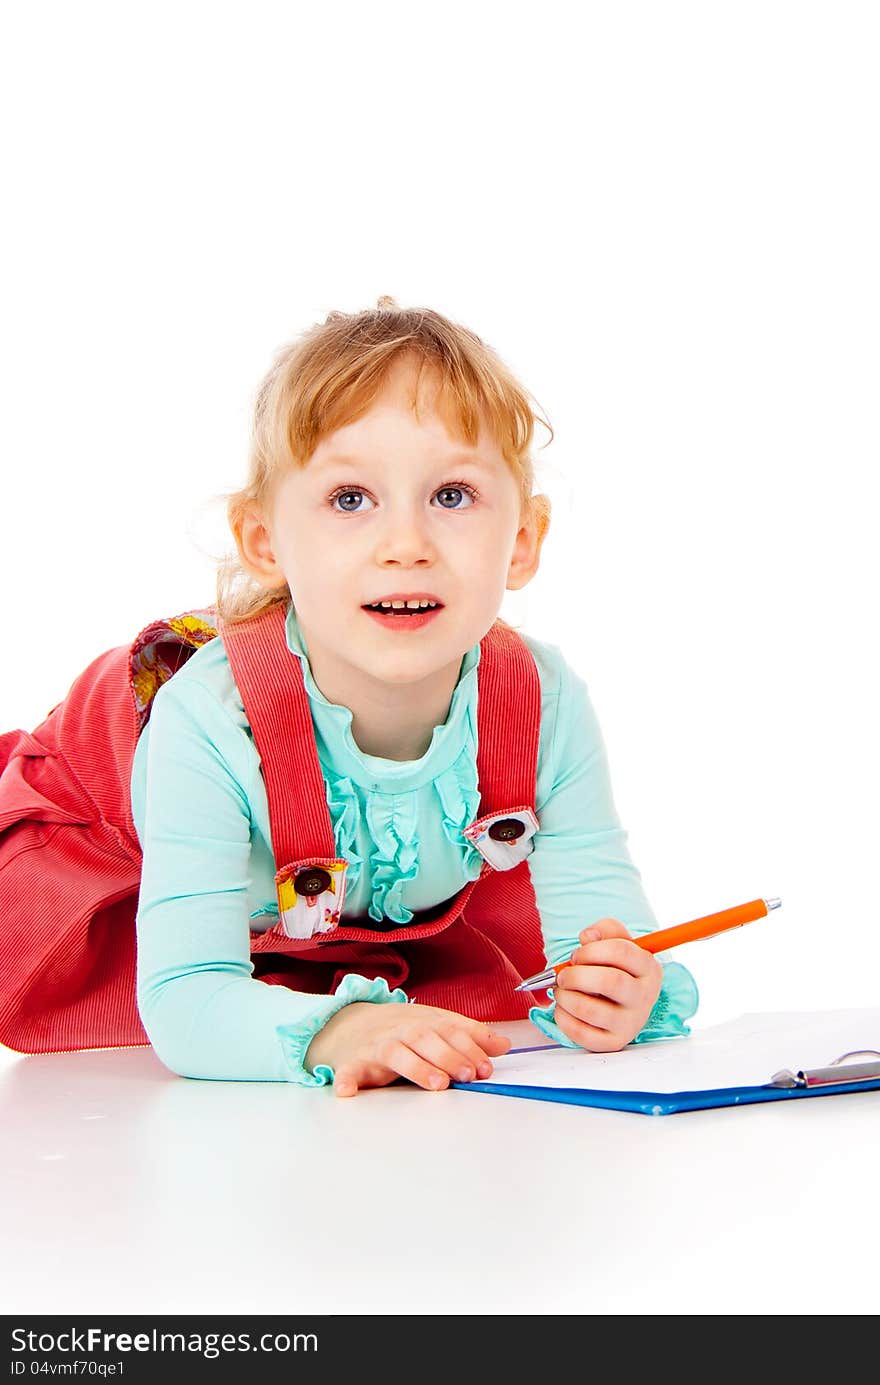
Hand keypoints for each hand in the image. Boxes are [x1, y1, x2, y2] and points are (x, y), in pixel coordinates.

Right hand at [304, 1000, 511, 1097]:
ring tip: (437, 1084)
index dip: (469, 1047)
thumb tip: (504, 1045)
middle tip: (467, 1075)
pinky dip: (347, 1080)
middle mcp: (401, 1031)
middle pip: (425, 1039)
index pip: (449, 1030)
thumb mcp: (437, 1025)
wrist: (352, 1024)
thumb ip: (469, 1035)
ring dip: (416, 1067)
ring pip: (395, 1053)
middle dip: (448, 1056)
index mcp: (424, 1021)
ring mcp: (377, 1046)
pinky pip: (349, 1070)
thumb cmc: (403, 1030)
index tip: (485, 1067)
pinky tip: (348, 1091)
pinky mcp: (355, 1062)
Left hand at [552, 917, 662, 1052]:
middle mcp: (645, 997)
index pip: (622, 951)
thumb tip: (587, 936)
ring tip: (560, 991)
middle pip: (610, 981)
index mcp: (649, 968)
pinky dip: (563, 1018)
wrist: (621, 1002)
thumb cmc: (615, 967)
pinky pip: (582, 1034)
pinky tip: (563, 1008)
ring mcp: (631, 1023)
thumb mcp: (617, 942)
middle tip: (563, 975)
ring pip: (591, 1010)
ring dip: (565, 997)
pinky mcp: (613, 1042)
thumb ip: (604, 930)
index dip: (591, 950)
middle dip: (576, 975)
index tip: (576, 955)